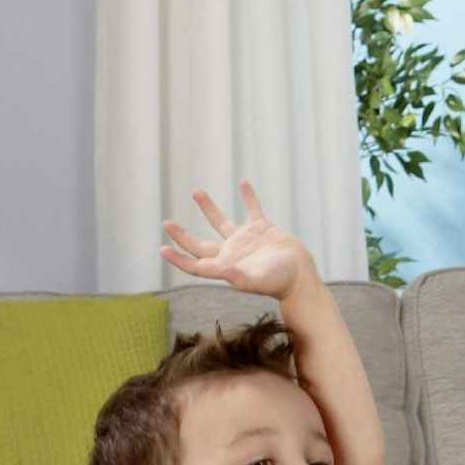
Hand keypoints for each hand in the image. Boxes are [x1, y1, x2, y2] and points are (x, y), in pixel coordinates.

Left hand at [159, 180, 313, 300]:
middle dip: (183, 236)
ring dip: (208, 207)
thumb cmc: (281, 282)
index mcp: (226, 267)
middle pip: (201, 245)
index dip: (179, 258)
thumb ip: (238, 277)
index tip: (163, 248)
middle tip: (167, 223)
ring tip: (196, 191)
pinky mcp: (262, 230)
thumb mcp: (258, 280)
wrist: (302, 277)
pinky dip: (249, 196)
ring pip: (221, 222)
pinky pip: (253, 209)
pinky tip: (244, 182)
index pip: (196, 264)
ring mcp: (246, 241)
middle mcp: (232, 253)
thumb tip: (222, 271)